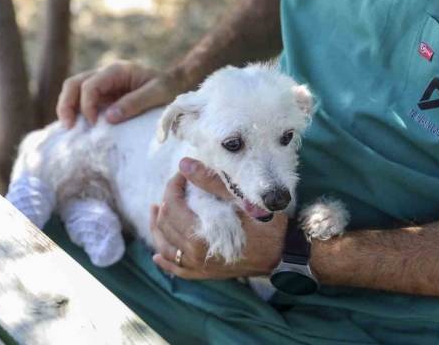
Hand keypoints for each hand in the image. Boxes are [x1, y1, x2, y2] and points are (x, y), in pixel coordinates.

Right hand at [56, 61, 184, 127]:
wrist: (175, 84)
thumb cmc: (168, 87)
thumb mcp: (158, 93)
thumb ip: (135, 102)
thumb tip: (109, 117)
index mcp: (117, 70)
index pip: (90, 85)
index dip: (87, 105)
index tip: (94, 125)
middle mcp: (105, 75)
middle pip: (73, 84)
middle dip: (67, 105)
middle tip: (69, 128)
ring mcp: (102, 86)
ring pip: (73, 91)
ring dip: (67, 108)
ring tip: (69, 129)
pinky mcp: (103, 97)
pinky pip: (82, 102)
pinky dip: (76, 113)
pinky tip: (76, 127)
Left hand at [151, 158, 286, 279]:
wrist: (284, 253)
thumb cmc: (267, 224)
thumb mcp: (242, 199)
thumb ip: (211, 182)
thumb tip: (184, 164)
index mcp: (201, 235)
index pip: (173, 205)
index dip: (173, 185)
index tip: (182, 174)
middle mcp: (195, 254)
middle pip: (166, 224)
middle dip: (166, 201)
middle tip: (175, 187)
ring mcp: (200, 266)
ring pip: (166, 247)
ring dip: (157, 227)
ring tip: (154, 211)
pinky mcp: (206, 274)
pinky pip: (178, 270)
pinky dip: (166, 261)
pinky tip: (158, 256)